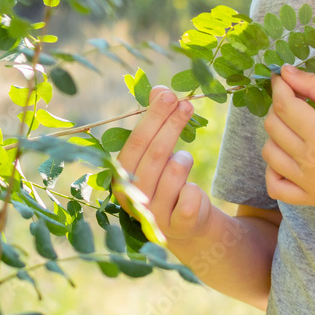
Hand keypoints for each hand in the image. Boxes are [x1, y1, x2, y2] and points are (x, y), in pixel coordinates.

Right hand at [113, 85, 212, 240]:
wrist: (184, 225)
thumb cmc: (165, 180)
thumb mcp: (157, 152)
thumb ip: (155, 121)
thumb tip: (159, 89)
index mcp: (121, 179)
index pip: (136, 142)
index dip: (153, 117)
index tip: (169, 95)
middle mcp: (132, 200)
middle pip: (156, 154)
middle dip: (172, 124)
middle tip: (187, 104)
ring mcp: (154, 216)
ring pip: (175, 171)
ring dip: (184, 159)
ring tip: (183, 161)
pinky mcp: (179, 226)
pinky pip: (190, 195)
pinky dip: (194, 187)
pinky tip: (189, 191)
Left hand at [261, 64, 314, 208]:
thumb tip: (286, 71)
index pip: (283, 105)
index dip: (279, 87)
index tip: (282, 78)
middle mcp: (311, 162)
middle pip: (273, 127)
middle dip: (278, 107)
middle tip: (295, 99)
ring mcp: (310, 184)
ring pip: (270, 154)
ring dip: (276, 135)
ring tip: (296, 126)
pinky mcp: (313, 199)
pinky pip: (276, 187)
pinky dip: (273, 170)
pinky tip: (289, 156)